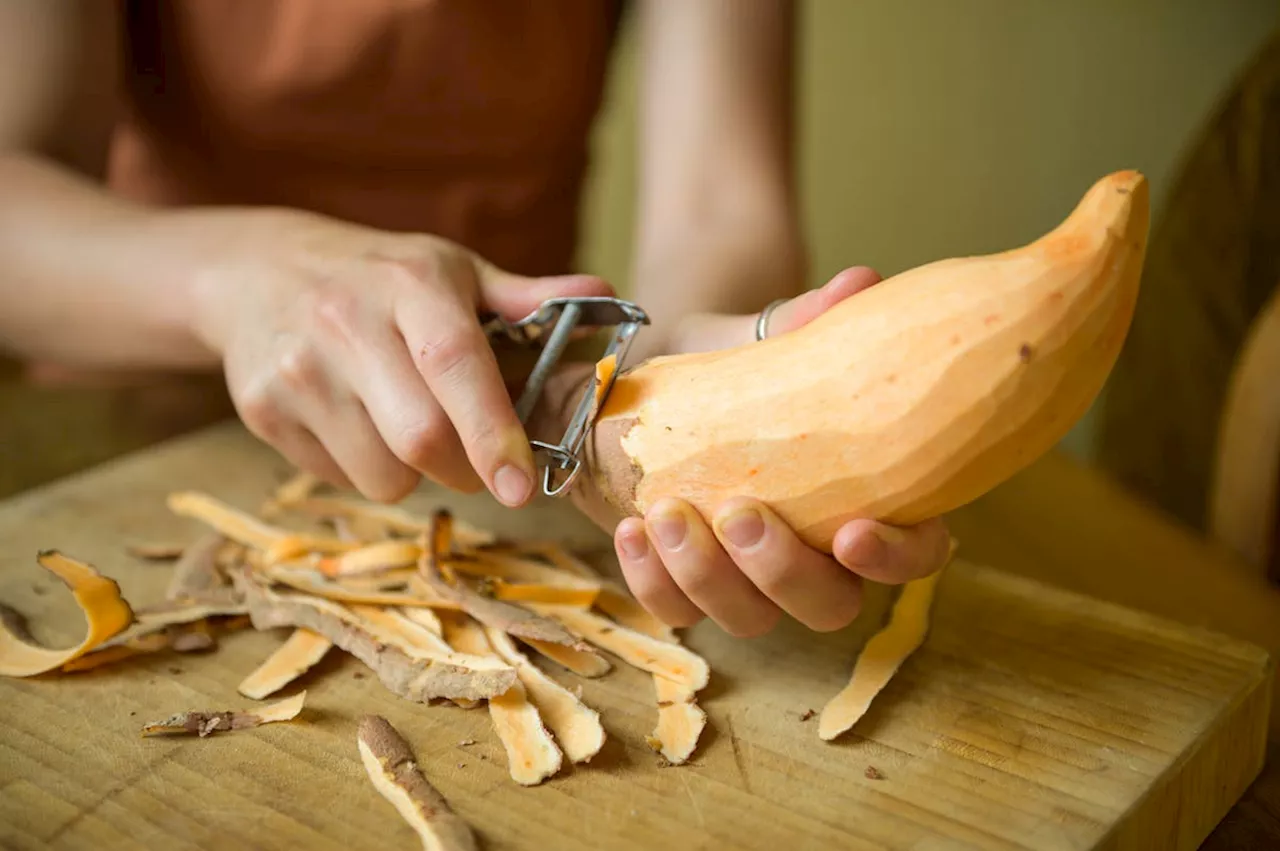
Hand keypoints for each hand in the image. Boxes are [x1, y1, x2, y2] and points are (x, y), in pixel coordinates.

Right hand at [186, 208, 611, 505]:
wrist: (255, 272)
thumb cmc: (379, 278)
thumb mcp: (451, 271)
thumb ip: (527, 297)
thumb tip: (610, 297)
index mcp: (410, 285)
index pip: (455, 365)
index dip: (492, 432)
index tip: (521, 487)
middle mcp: (346, 323)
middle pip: (420, 438)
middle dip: (465, 468)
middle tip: (478, 460)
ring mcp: (298, 370)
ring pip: (381, 474)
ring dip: (414, 474)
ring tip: (407, 425)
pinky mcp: (262, 410)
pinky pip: (339, 477)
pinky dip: (365, 469)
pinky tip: (358, 421)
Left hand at [540, 267, 951, 636]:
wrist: (648, 386)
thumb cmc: (727, 368)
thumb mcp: (757, 342)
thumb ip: (805, 324)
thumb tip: (859, 283)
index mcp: (867, 501)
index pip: (917, 554)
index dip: (896, 558)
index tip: (854, 532)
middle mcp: (818, 557)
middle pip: (829, 606)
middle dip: (783, 572)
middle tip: (740, 513)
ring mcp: (750, 582)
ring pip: (749, 619)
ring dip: (708, 577)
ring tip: (667, 513)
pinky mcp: (687, 588)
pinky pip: (675, 609)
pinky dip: (652, 578)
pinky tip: (631, 530)